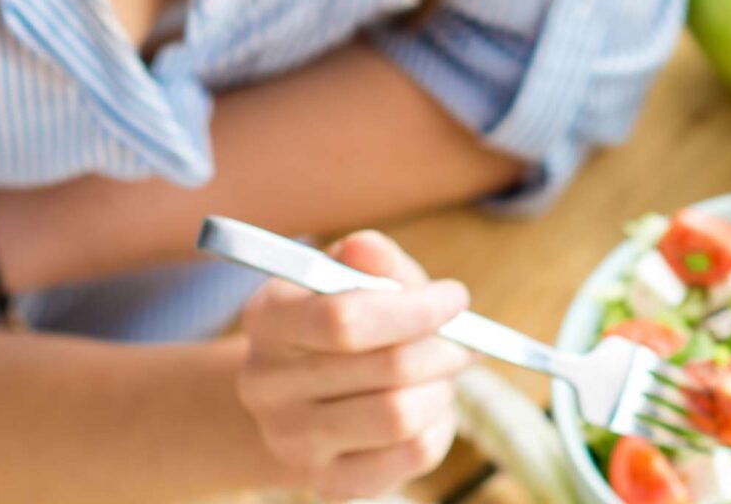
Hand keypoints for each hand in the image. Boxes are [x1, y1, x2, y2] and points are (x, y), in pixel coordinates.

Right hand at [234, 231, 471, 499]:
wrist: (302, 395)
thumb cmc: (341, 319)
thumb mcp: (351, 276)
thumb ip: (369, 258)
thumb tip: (369, 249)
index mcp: (268, 319)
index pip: (343, 319)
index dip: (415, 309)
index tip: (454, 298)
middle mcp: (266, 385)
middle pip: (386, 369)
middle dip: (443, 347)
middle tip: (463, 338)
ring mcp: (291, 441)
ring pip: (401, 416)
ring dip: (441, 388)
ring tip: (440, 373)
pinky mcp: (327, 482)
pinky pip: (411, 455)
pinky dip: (438, 426)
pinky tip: (427, 407)